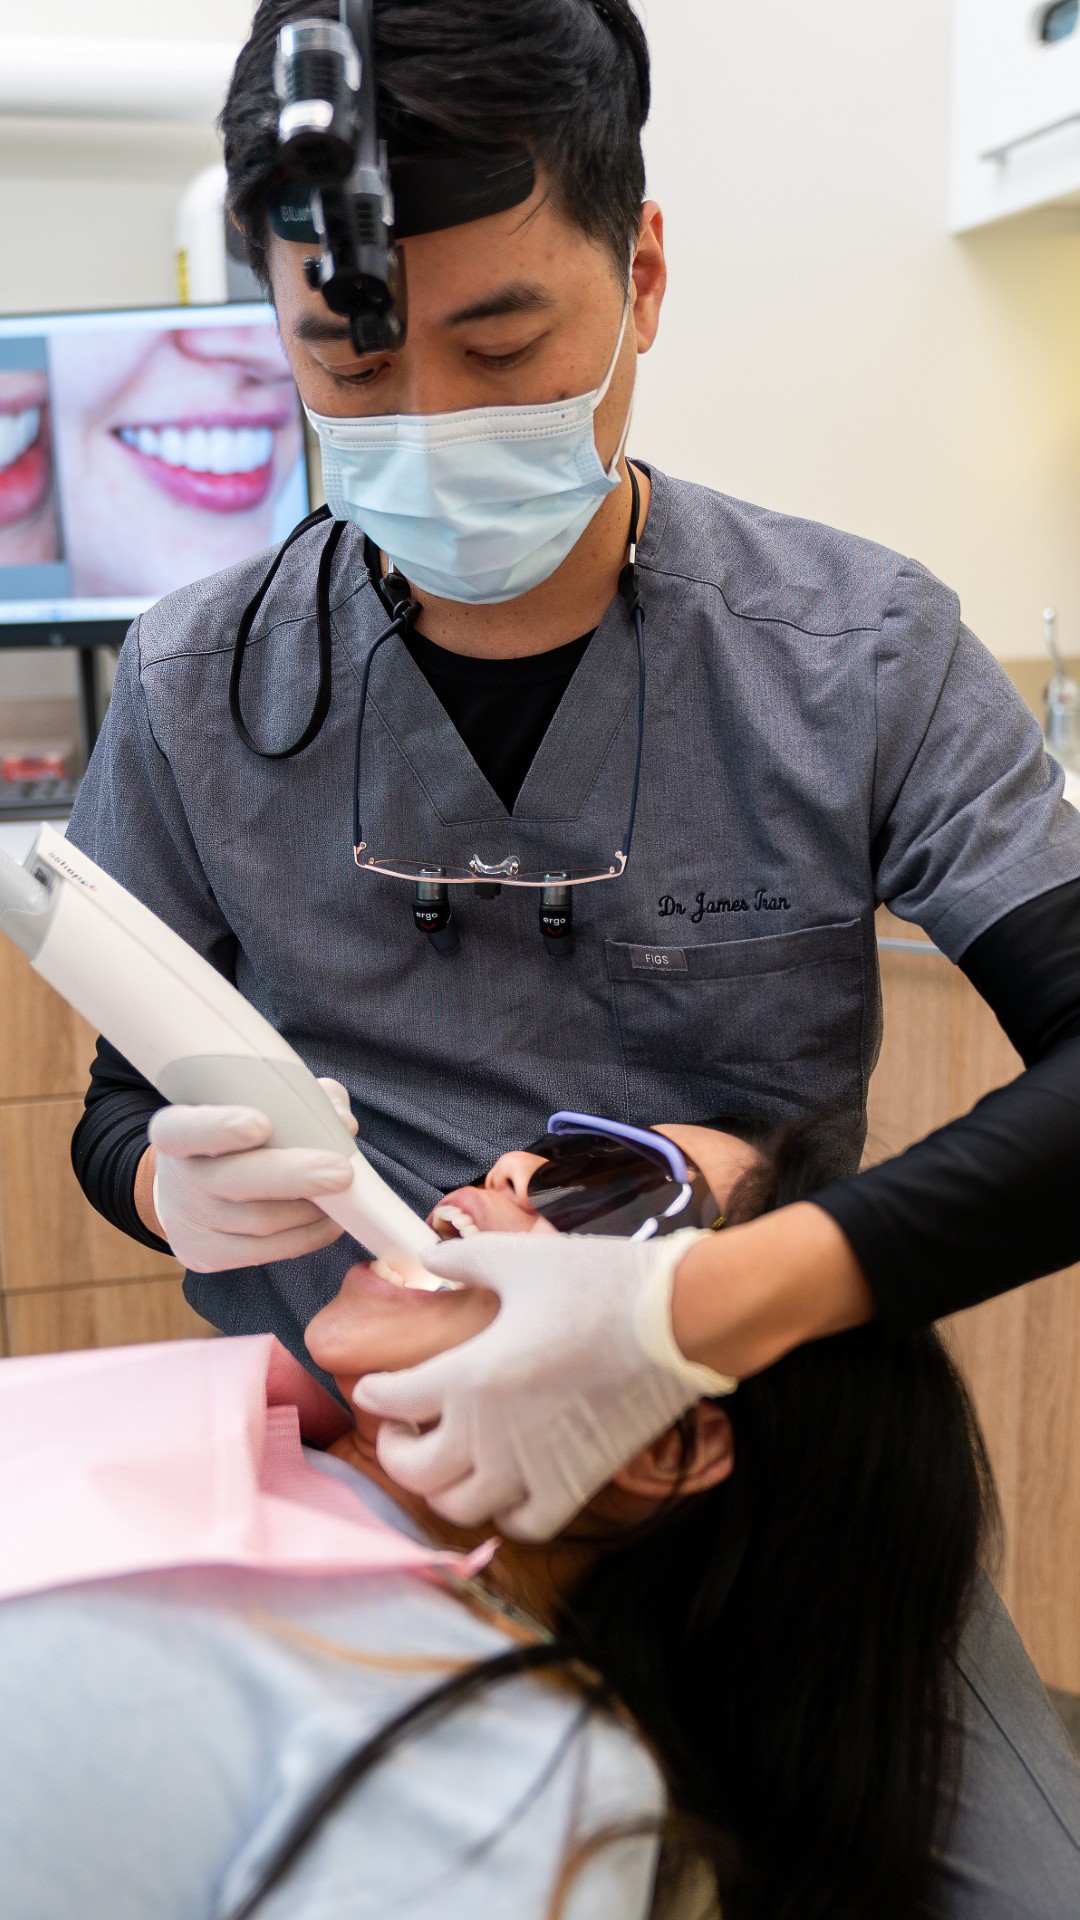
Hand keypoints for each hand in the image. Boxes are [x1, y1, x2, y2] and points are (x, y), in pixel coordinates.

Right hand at [143, 1078, 357, 1272]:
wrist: (192, 1187)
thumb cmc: (237, 1137)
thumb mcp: (257, 1103)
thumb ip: (299, 1098)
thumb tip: (341, 1123)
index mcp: (176, 1128)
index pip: (184, 1129)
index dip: (218, 1128)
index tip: (261, 1124)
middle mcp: (175, 1176)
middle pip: (232, 1181)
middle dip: (291, 1177)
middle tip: (341, 1172)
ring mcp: (185, 1220)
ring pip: (256, 1220)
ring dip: (309, 1210)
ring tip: (343, 1193)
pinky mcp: (202, 1255)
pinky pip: (262, 1252)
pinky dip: (305, 1237)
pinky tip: (329, 1222)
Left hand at [352, 1229, 735, 1541]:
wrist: (680, 1319)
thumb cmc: (600, 1283)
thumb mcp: (521, 1258)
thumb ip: (464, 1260)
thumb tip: (427, 1258)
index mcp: (471, 1374)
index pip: (393, 1399)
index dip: (374, 1394)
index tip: (371, 1389)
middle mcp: (491, 1433)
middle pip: (413, 1471)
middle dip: (396, 1451)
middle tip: (402, 1430)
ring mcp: (533, 1467)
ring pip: (459, 1506)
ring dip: (441, 1486)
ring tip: (446, 1460)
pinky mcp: (576, 1484)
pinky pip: (522, 1524)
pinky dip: (503, 1513)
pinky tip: (504, 1486)